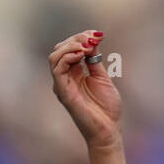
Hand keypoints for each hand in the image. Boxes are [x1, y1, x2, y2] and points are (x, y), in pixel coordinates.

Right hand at [49, 30, 121, 148]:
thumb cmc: (106, 107)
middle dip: (76, 39)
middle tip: (92, 38)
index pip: (69, 49)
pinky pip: (58, 70)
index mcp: (74, 73)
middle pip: (60, 50)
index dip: (81, 38)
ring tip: (87, 46)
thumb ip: (94, 60)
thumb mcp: (102, 77)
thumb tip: (92, 40)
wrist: (109, 128)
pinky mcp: (64, 92)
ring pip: (55, 57)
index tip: (97, 34)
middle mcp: (65, 78)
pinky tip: (82, 54)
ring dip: (71, 46)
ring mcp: (63, 85)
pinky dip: (68, 57)